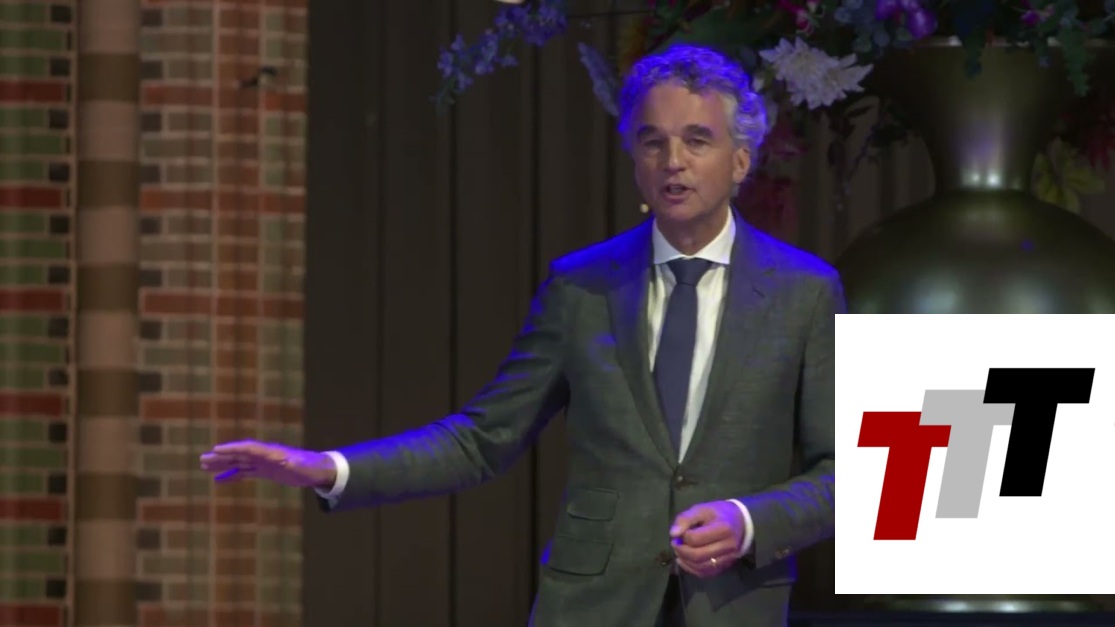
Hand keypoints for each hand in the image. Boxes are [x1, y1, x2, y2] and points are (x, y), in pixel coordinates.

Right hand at [199, 440, 336, 488]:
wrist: (316, 470)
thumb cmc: (310, 468)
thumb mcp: (303, 468)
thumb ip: (294, 465)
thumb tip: (288, 463)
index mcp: (271, 453)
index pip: (248, 448)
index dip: (233, 449)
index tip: (216, 450)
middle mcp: (264, 456)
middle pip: (239, 454)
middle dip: (222, 457)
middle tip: (202, 459)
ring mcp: (263, 463)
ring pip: (239, 462)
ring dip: (223, 464)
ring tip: (205, 466)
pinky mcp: (264, 471)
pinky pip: (244, 472)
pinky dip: (232, 475)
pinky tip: (219, 479)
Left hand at [669, 501, 745, 577]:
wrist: (741, 523)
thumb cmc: (718, 514)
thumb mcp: (701, 509)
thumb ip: (685, 519)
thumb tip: (673, 534)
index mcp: (723, 528)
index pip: (695, 539)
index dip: (683, 537)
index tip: (679, 532)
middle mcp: (727, 546)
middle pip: (698, 555)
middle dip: (681, 551)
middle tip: (675, 544)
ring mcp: (727, 558)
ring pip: (701, 567)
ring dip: (685, 561)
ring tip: (680, 551)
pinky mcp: (725, 566)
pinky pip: (705, 573)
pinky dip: (691, 569)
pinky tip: (685, 561)